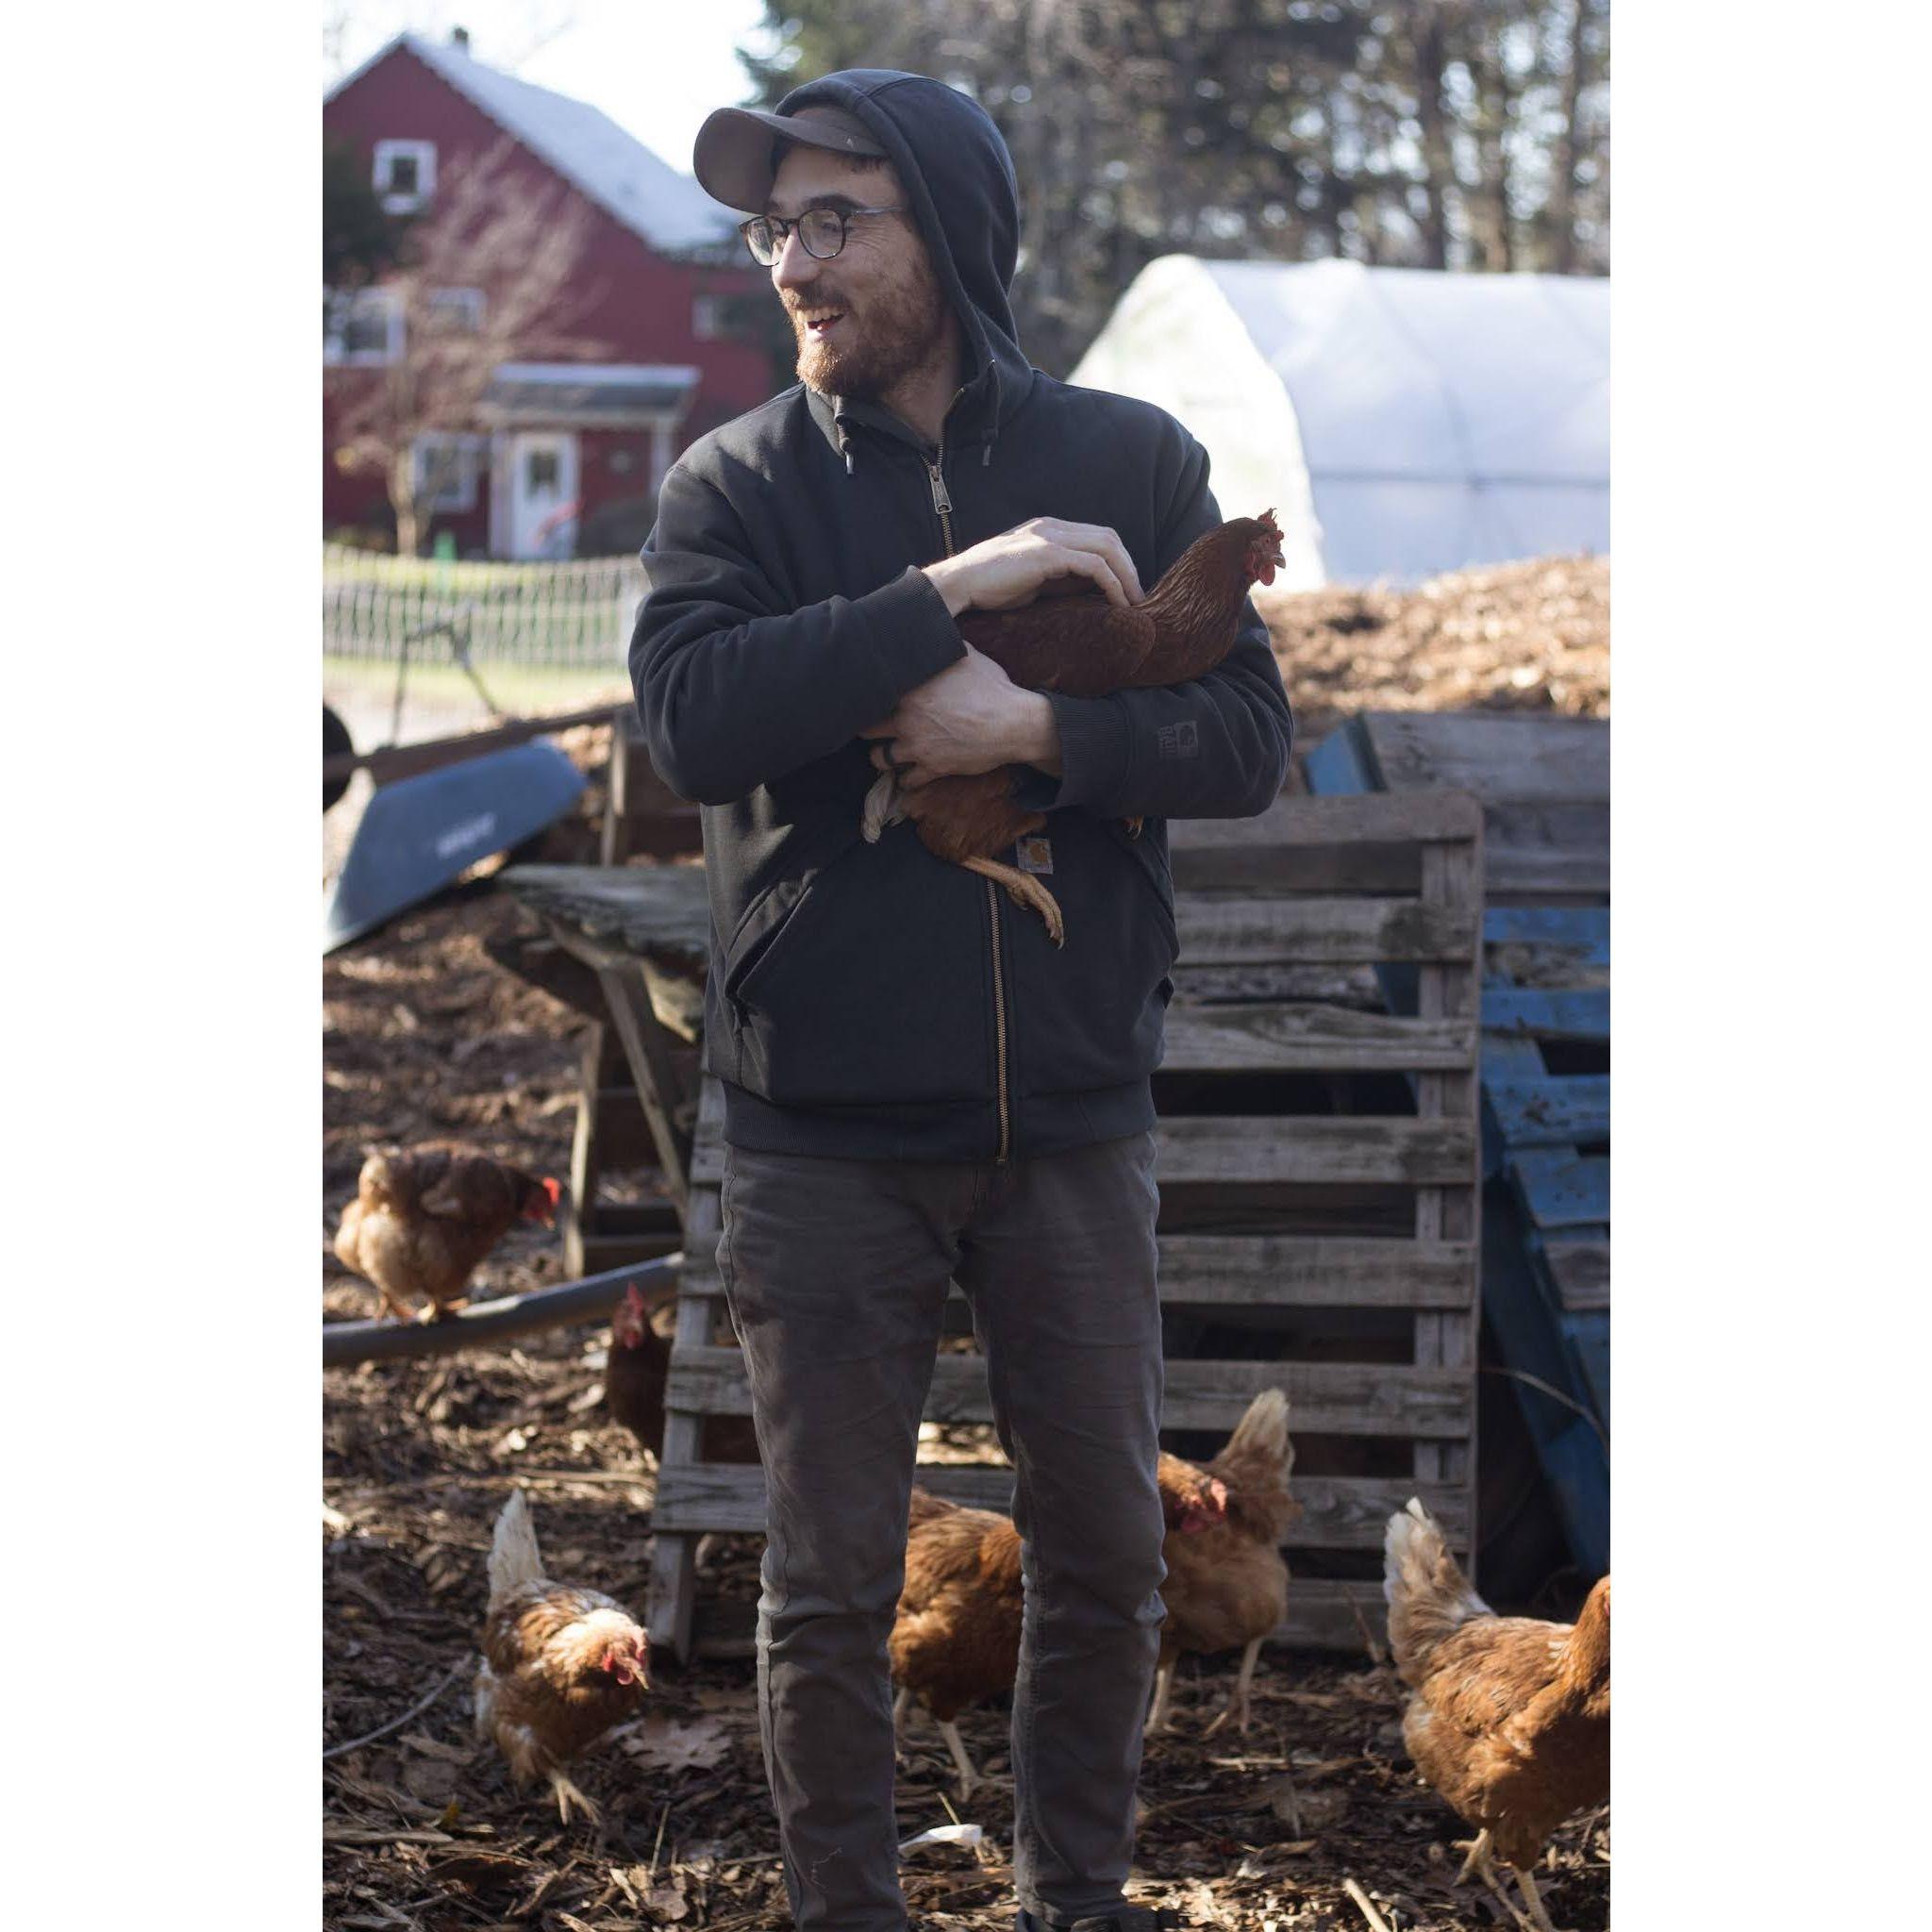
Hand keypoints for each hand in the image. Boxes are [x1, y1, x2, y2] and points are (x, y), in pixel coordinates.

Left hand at [862, 644, 1060, 787]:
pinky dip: (907, 779)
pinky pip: (908, 781)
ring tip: (885, 753)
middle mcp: (906, 720)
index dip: (866, 698)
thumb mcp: (967, 656)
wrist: (1012, 723)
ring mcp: (918, 746)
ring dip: (881, 757)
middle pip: (867, 730)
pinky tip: (909, 774)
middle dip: (868, 730)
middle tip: (873, 728)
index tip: (867, 700)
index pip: (872, 695)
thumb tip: (937, 629)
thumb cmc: (992, 687)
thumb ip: (943, 647)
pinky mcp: (933, 768)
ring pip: (880, 759)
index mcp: (910, 690)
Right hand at [920, 516, 1143, 616]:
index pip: (1097, 537)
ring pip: (1107, 547)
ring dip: (1127, 576)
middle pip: (1109, 537)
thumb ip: (1061, 581)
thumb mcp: (1034, 582)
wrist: (958, 584)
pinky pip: (1094, 565)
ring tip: (1134, 603)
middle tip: (1138, 598)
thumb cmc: (990, 589)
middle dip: (1130, 568)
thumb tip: (1094, 594)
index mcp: (1049, 530)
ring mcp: (1050, 536)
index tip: (1127, 591)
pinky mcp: (1047, 553)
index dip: (1119, 562)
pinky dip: (1112, 584)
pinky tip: (1117, 604)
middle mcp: (1052, 527)